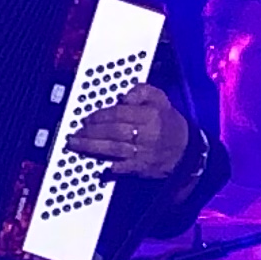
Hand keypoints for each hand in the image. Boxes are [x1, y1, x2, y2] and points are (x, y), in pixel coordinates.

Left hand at [70, 85, 193, 179]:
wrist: (185, 150)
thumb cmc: (167, 122)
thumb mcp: (159, 99)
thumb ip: (141, 91)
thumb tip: (124, 96)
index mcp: (150, 115)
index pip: (119, 114)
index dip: (100, 115)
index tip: (86, 118)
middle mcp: (146, 134)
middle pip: (113, 132)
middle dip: (91, 132)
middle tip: (75, 132)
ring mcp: (143, 152)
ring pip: (113, 149)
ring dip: (92, 147)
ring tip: (76, 145)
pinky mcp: (142, 168)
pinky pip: (122, 168)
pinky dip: (109, 167)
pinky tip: (95, 165)